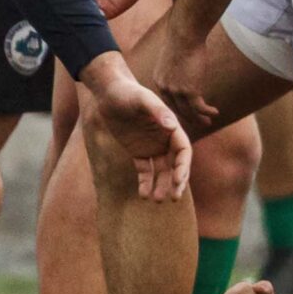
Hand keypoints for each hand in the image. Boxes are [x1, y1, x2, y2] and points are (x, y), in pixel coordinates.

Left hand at [85, 61, 192, 201]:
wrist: (109, 93)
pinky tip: (143, 195)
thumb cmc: (127, 93)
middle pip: (176, 164)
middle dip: (177, 182)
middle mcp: (165, 139)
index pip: (183, 151)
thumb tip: (172, 126)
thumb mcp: (141, 100)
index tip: (178, 180)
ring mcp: (152, 146)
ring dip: (162, 186)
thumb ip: (157, 111)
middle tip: (174, 198)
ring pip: (162, 171)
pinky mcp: (138, 152)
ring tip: (157, 200)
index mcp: (171, 127)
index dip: (183, 167)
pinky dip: (145, 183)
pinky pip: (145, 171)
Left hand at [152, 30, 219, 127]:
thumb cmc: (183, 38)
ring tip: (208, 123)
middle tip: (199, 122)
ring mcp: (176, 91)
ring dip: (199, 119)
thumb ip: (178, 66)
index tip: (188, 112)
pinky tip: (215, 113)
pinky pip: (199, 107)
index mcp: (159, 79)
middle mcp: (164, 87)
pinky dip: (207, 112)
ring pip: (188, 112)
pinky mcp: (189, 91)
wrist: (185, 34)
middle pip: (176, 108)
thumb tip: (186, 66)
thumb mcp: (175, 55)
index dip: (178, 107)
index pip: (168, 99)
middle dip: (188, 117)